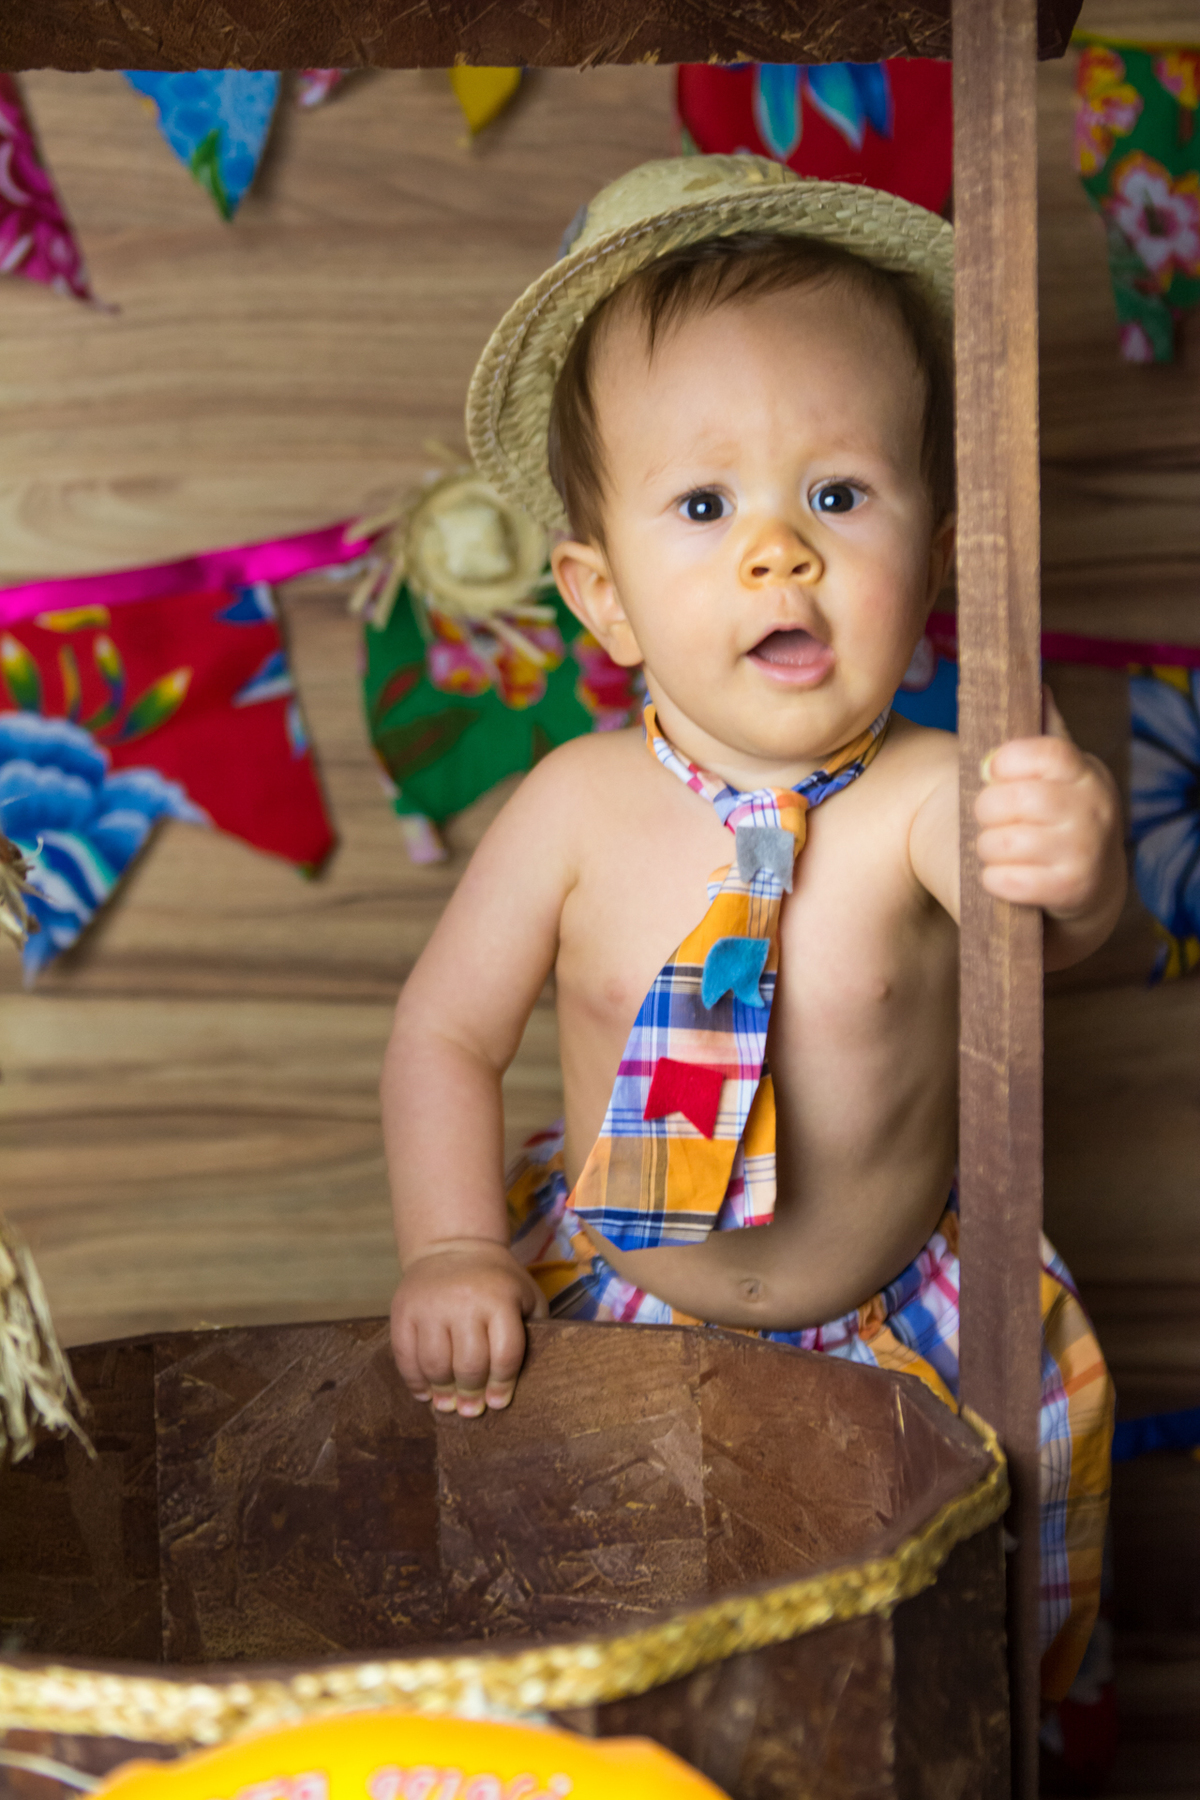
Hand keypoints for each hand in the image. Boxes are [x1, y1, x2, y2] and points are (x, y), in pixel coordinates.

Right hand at [390, 1240, 547, 1417]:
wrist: (453, 1245)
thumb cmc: (496, 1281)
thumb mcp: (525, 1295)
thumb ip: (533, 1330)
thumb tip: (530, 1378)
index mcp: (499, 1299)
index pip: (504, 1354)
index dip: (502, 1385)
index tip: (497, 1404)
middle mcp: (464, 1302)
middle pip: (468, 1365)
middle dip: (471, 1395)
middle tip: (470, 1410)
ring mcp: (430, 1306)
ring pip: (435, 1365)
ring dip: (442, 1392)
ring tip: (447, 1404)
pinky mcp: (403, 1310)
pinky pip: (405, 1356)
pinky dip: (414, 1381)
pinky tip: (424, 1391)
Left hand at [974, 690, 1121, 920]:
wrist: (1091, 882)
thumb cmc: (1061, 816)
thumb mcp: (1061, 774)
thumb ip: (1045, 735)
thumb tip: (1038, 687)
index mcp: (1085, 772)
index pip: (1045, 752)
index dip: (1006, 760)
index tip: (991, 770)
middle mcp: (1093, 810)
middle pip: (1013, 799)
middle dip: (985, 809)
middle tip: (988, 816)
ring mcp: (1084, 851)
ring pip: (1003, 842)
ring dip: (986, 846)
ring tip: (995, 846)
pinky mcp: (1070, 890)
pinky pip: (1006, 880)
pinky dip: (993, 878)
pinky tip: (1001, 874)